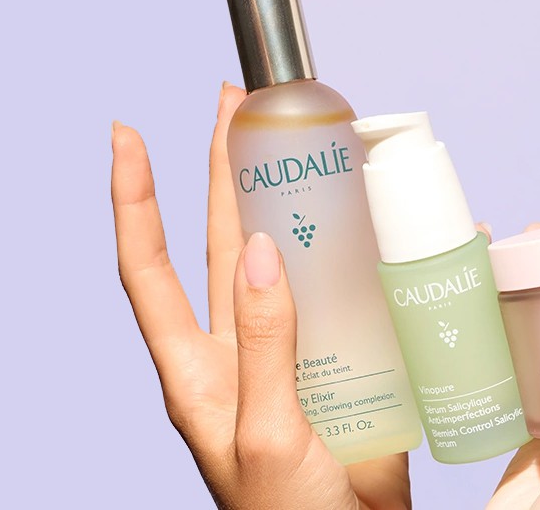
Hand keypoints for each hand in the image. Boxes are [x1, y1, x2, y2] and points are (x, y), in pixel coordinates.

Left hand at [110, 83, 408, 508]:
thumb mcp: (263, 433)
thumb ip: (262, 343)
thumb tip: (256, 250)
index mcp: (198, 372)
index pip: (148, 270)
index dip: (133, 202)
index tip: (127, 133)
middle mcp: (243, 356)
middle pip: (224, 246)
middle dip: (227, 173)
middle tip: (245, 107)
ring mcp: (300, 364)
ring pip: (298, 266)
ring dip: (309, 206)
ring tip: (321, 150)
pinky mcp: (356, 378)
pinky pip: (366, 308)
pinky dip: (388, 266)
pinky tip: (412, 236)